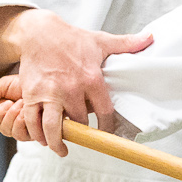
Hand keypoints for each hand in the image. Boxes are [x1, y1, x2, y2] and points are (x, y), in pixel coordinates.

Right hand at [0, 10, 151, 155]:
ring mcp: (49, 93)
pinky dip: (36, 133)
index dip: (107, 128)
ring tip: (60, 149)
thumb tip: (150, 38)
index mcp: (91, 78)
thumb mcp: (101, 40)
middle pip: (79, 122)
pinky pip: (32, 121)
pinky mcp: (31, 94)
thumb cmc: (72, 38)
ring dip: (56, 142)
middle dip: (81, 131)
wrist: (39, 32)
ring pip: (53, 127)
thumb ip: (126, 44)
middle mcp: (71, 88)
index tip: (107, 133)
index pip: (104, 112)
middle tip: (82, 137)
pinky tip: (42, 139)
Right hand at [0, 73, 30, 139]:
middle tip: (8, 102)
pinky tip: (27, 112)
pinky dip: (22, 122)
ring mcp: (18, 129)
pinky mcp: (31, 134)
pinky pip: (20, 135)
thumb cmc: (25, 84)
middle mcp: (5, 121)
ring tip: (21, 103)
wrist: (47, 84)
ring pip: (6, 131)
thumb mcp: (3, 85)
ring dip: (12, 116)